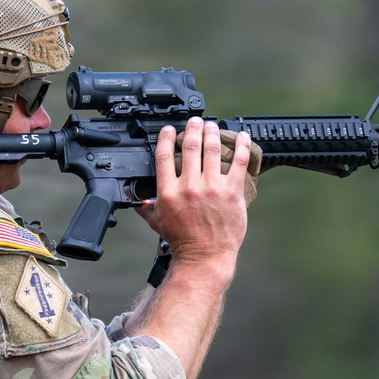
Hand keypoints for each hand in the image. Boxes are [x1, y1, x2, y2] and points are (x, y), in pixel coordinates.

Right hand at [136, 118, 252, 265]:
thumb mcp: (158, 223)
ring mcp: (212, 188)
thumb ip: (147, 208)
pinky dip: (241, 146)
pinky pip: (238, 162)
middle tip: (195, 121)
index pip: (165, 156)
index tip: (170, 129)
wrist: (205, 257)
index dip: (167, 138)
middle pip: (191, 147)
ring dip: (212, 132)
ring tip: (212, 125)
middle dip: (193, 129)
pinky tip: (243, 136)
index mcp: (169, 192)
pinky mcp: (231, 191)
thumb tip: (136, 201)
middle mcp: (190, 187)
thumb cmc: (183, 242)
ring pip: (212, 149)